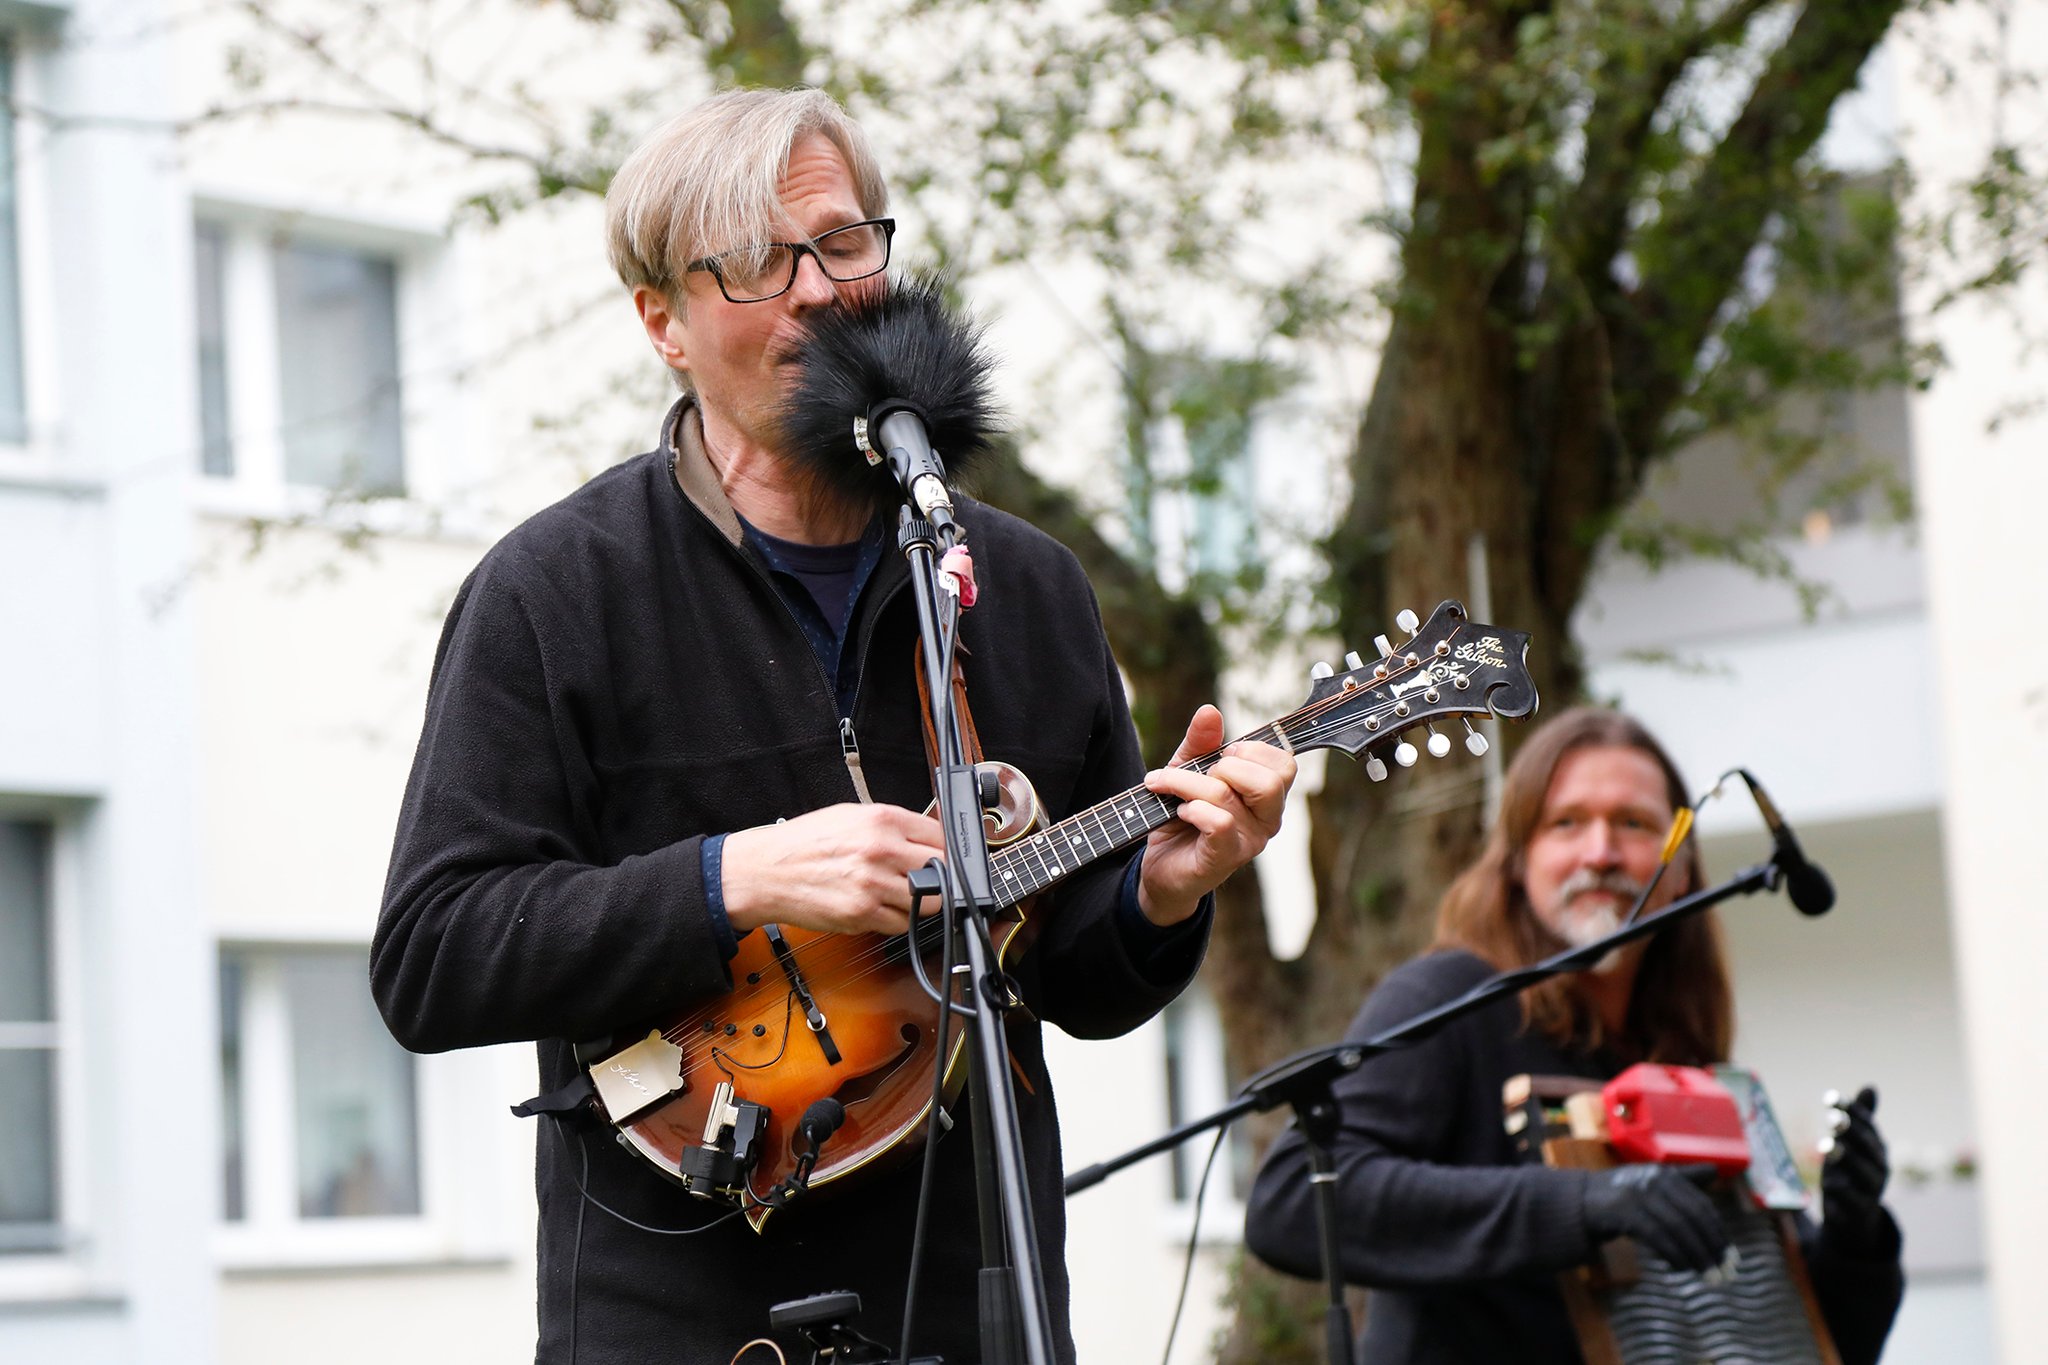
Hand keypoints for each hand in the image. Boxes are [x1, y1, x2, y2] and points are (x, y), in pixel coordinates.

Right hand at [720, 804, 945, 937]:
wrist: (765, 871)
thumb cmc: (803, 843)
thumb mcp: (850, 816)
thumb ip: (891, 826)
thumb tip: (926, 838)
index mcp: (882, 820)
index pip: (940, 835)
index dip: (944, 848)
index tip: (942, 856)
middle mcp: (881, 850)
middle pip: (942, 869)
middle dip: (939, 876)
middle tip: (928, 879)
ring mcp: (873, 884)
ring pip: (927, 901)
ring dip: (921, 901)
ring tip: (900, 893)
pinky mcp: (862, 914)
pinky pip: (902, 923)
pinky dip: (897, 918)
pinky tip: (881, 906)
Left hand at [1138, 705, 1296, 926]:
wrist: (1161, 865)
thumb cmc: (1182, 815)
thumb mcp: (1188, 769)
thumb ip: (1201, 742)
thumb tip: (1209, 710)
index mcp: (1268, 795)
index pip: (1285, 762)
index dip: (1251, 749)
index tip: (1221, 755)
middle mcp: (1268, 819)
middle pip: (1271, 779)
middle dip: (1226, 766)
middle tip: (1203, 774)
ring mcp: (1250, 841)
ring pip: (1229, 795)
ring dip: (1188, 783)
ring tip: (1169, 788)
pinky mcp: (1225, 858)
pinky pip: (1218, 822)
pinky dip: (1193, 809)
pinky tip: (1181, 812)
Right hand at [1583, 1164, 1729, 1271]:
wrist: (1580, 1201)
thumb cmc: (1623, 1195)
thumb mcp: (1652, 1182)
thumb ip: (1683, 1178)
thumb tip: (1715, 1171)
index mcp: (1665, 1174)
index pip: (1701, 1204)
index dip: (1718, 1231)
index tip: (1730, 1255)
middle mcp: (1653, 1180)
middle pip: (1693, 1216)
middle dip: (1712, 1246)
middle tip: (1724, 1271)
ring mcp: (1638, 1195)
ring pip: (1678, 1228)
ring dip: (1696, 1255)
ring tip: (1708, 1275)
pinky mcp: (1624, 1212)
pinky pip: (1657, 1237)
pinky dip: (1673, 1255)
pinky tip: (1682, 1269)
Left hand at [1821, 1086, 1891, 1255]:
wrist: (1855, 1217)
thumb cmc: (1850, 1171)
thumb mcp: (1851, 1144)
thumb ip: (1860, 1119)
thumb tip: (1871, 1086)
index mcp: (1877, 1149)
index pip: (1867, 1126)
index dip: (1851, 1111)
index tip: (1830, 1097)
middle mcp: (1879, 1168)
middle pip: (1868, 1148)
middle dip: (1851, 1132)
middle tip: (1831, 1118)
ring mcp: (1871, 1190)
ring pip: (1862, 1173)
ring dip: (1845, 1158)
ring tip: (1825, 1145)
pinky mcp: (1858, 1211)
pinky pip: (1850, 1202)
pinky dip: (1840, 1193)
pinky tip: (1827, 1185)